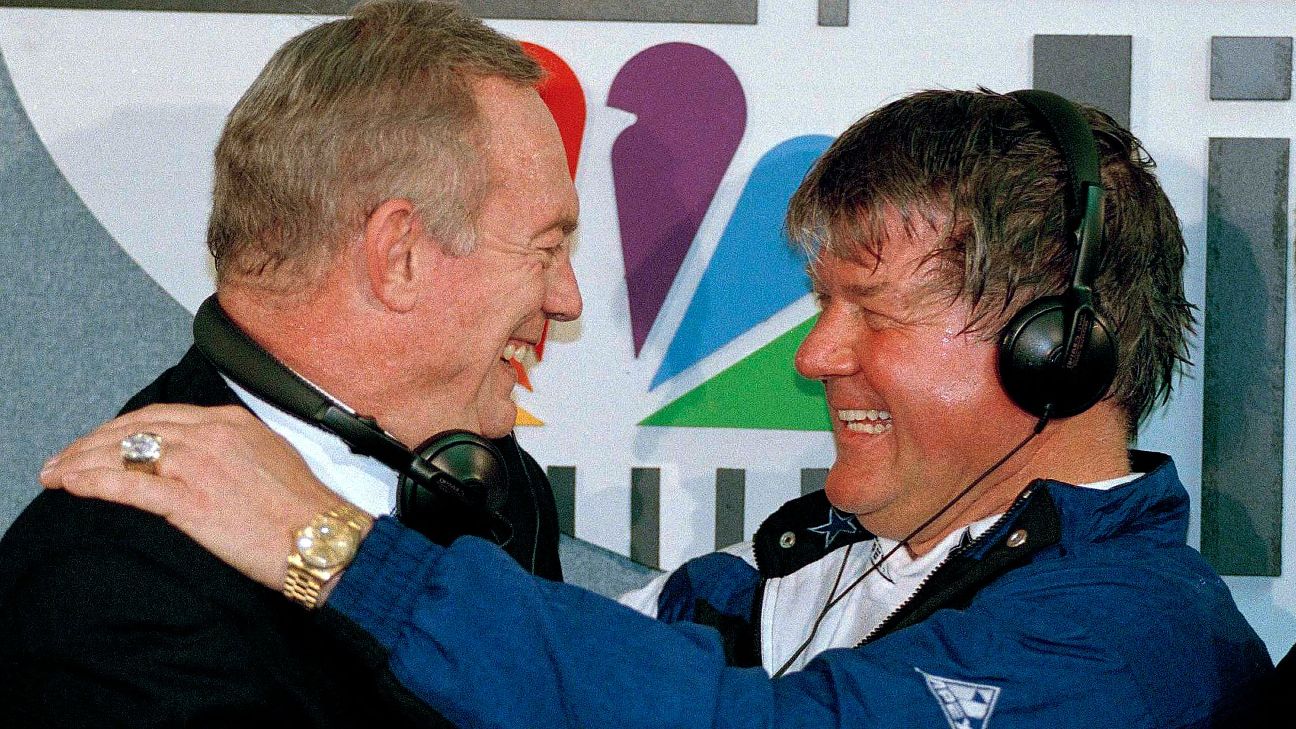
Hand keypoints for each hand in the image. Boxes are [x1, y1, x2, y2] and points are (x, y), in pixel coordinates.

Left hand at [39, 403, 348, 590]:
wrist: (323, 537)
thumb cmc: (304, 509)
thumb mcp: (271, 457)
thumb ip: (233, 449)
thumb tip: (203, 459)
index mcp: (231, 422)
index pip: (160, 415)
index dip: (121, 428)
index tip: (100, 442)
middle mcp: (210, 434)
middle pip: (133, 428)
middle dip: (91, 442)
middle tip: (64, 457)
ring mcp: (197, 464)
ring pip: (122, 453)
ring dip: (80, 462)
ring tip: (55, 473)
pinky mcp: (188, 499)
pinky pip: (127, 484)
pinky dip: (91, 482)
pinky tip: (70, 484)